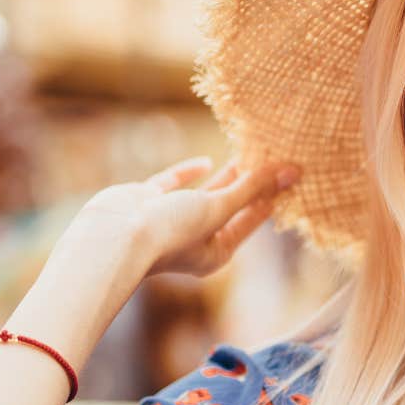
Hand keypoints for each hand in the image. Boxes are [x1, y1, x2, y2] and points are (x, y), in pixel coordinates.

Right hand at [73, 156, 298, 278]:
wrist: (112, 236)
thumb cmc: (170, 231)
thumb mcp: (219, 208)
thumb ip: (252, 188)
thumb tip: (292, 172)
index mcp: (217, 251)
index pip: (252, 219)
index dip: (271, 195)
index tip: (290, 172)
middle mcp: (195, 239)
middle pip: (230, 206)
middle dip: (250, 183)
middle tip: (271, 156)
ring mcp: (169, 220)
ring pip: (204, 194)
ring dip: (225, 176)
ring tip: (247, 153)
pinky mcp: (147, 203)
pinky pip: (173, 186)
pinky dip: (189, 175)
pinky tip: (206, 163)